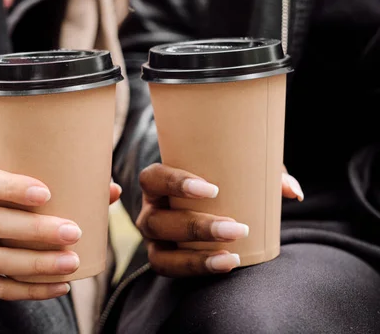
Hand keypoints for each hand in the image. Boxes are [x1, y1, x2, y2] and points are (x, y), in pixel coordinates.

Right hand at [0, 168, 120, 300]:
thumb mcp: (10, 194)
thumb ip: (57, 188)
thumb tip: (112, 189)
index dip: (11, 187)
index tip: (46, 193)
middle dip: (34, 229)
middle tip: (73, 231)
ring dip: (36, 264)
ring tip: (72, 262)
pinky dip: (32, 289)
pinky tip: (60, 286)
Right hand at [136, 163, 303, 277]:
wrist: (204, 206)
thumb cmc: (218, 183)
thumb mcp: (234, 173)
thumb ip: (262, 175)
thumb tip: (293, 191)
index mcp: (156, 183)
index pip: (152, 178)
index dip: (175, 183)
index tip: (212, 189)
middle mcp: (149, 211)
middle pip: (157, 220)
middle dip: (196, 227)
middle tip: (236, 228)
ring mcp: (154, 240)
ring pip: (161, 253)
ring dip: (196, 256)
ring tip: (232, 256)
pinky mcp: (163, 259)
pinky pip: (170, 269)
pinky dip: (196, 269)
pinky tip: (225, 264)